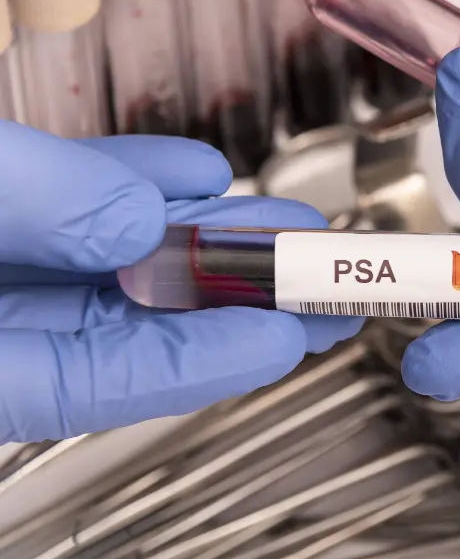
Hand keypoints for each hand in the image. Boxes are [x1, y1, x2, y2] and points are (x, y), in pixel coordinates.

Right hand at [0, 123, 362, 442]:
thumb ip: (37, 206)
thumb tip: (142, 223)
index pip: (107, 383)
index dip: (209, 361)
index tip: (285, 337)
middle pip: (128, 329)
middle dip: (237, 298)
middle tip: (324, 285)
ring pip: (113, 267)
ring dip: (204, 238)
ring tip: (286, 221)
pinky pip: (71, 213)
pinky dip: (136, 189)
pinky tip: (198, 174)